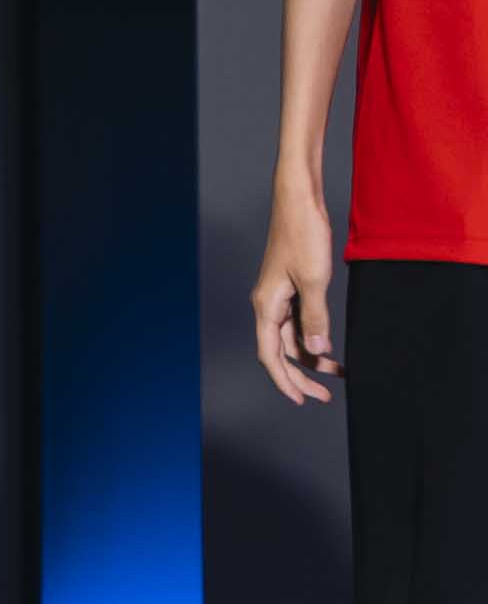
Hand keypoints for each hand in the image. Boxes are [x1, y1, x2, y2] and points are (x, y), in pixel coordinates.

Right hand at [255, 184, 344, 408]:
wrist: (299, 201)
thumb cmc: (302, 235)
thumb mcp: (314, 281)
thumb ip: (316, 319)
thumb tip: (316, 353)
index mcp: (266, 305)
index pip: (271, 355)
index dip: (285, 382)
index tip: (302, 402)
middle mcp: (268, 304)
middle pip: (280, 351)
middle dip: (300, 376)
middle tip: (325, 395)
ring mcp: (278, 296)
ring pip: (291, 338)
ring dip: (311, 358)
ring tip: (337, 374)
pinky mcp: (289, 287)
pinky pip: (298, 322)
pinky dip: (313, 338)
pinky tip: (329, 345)